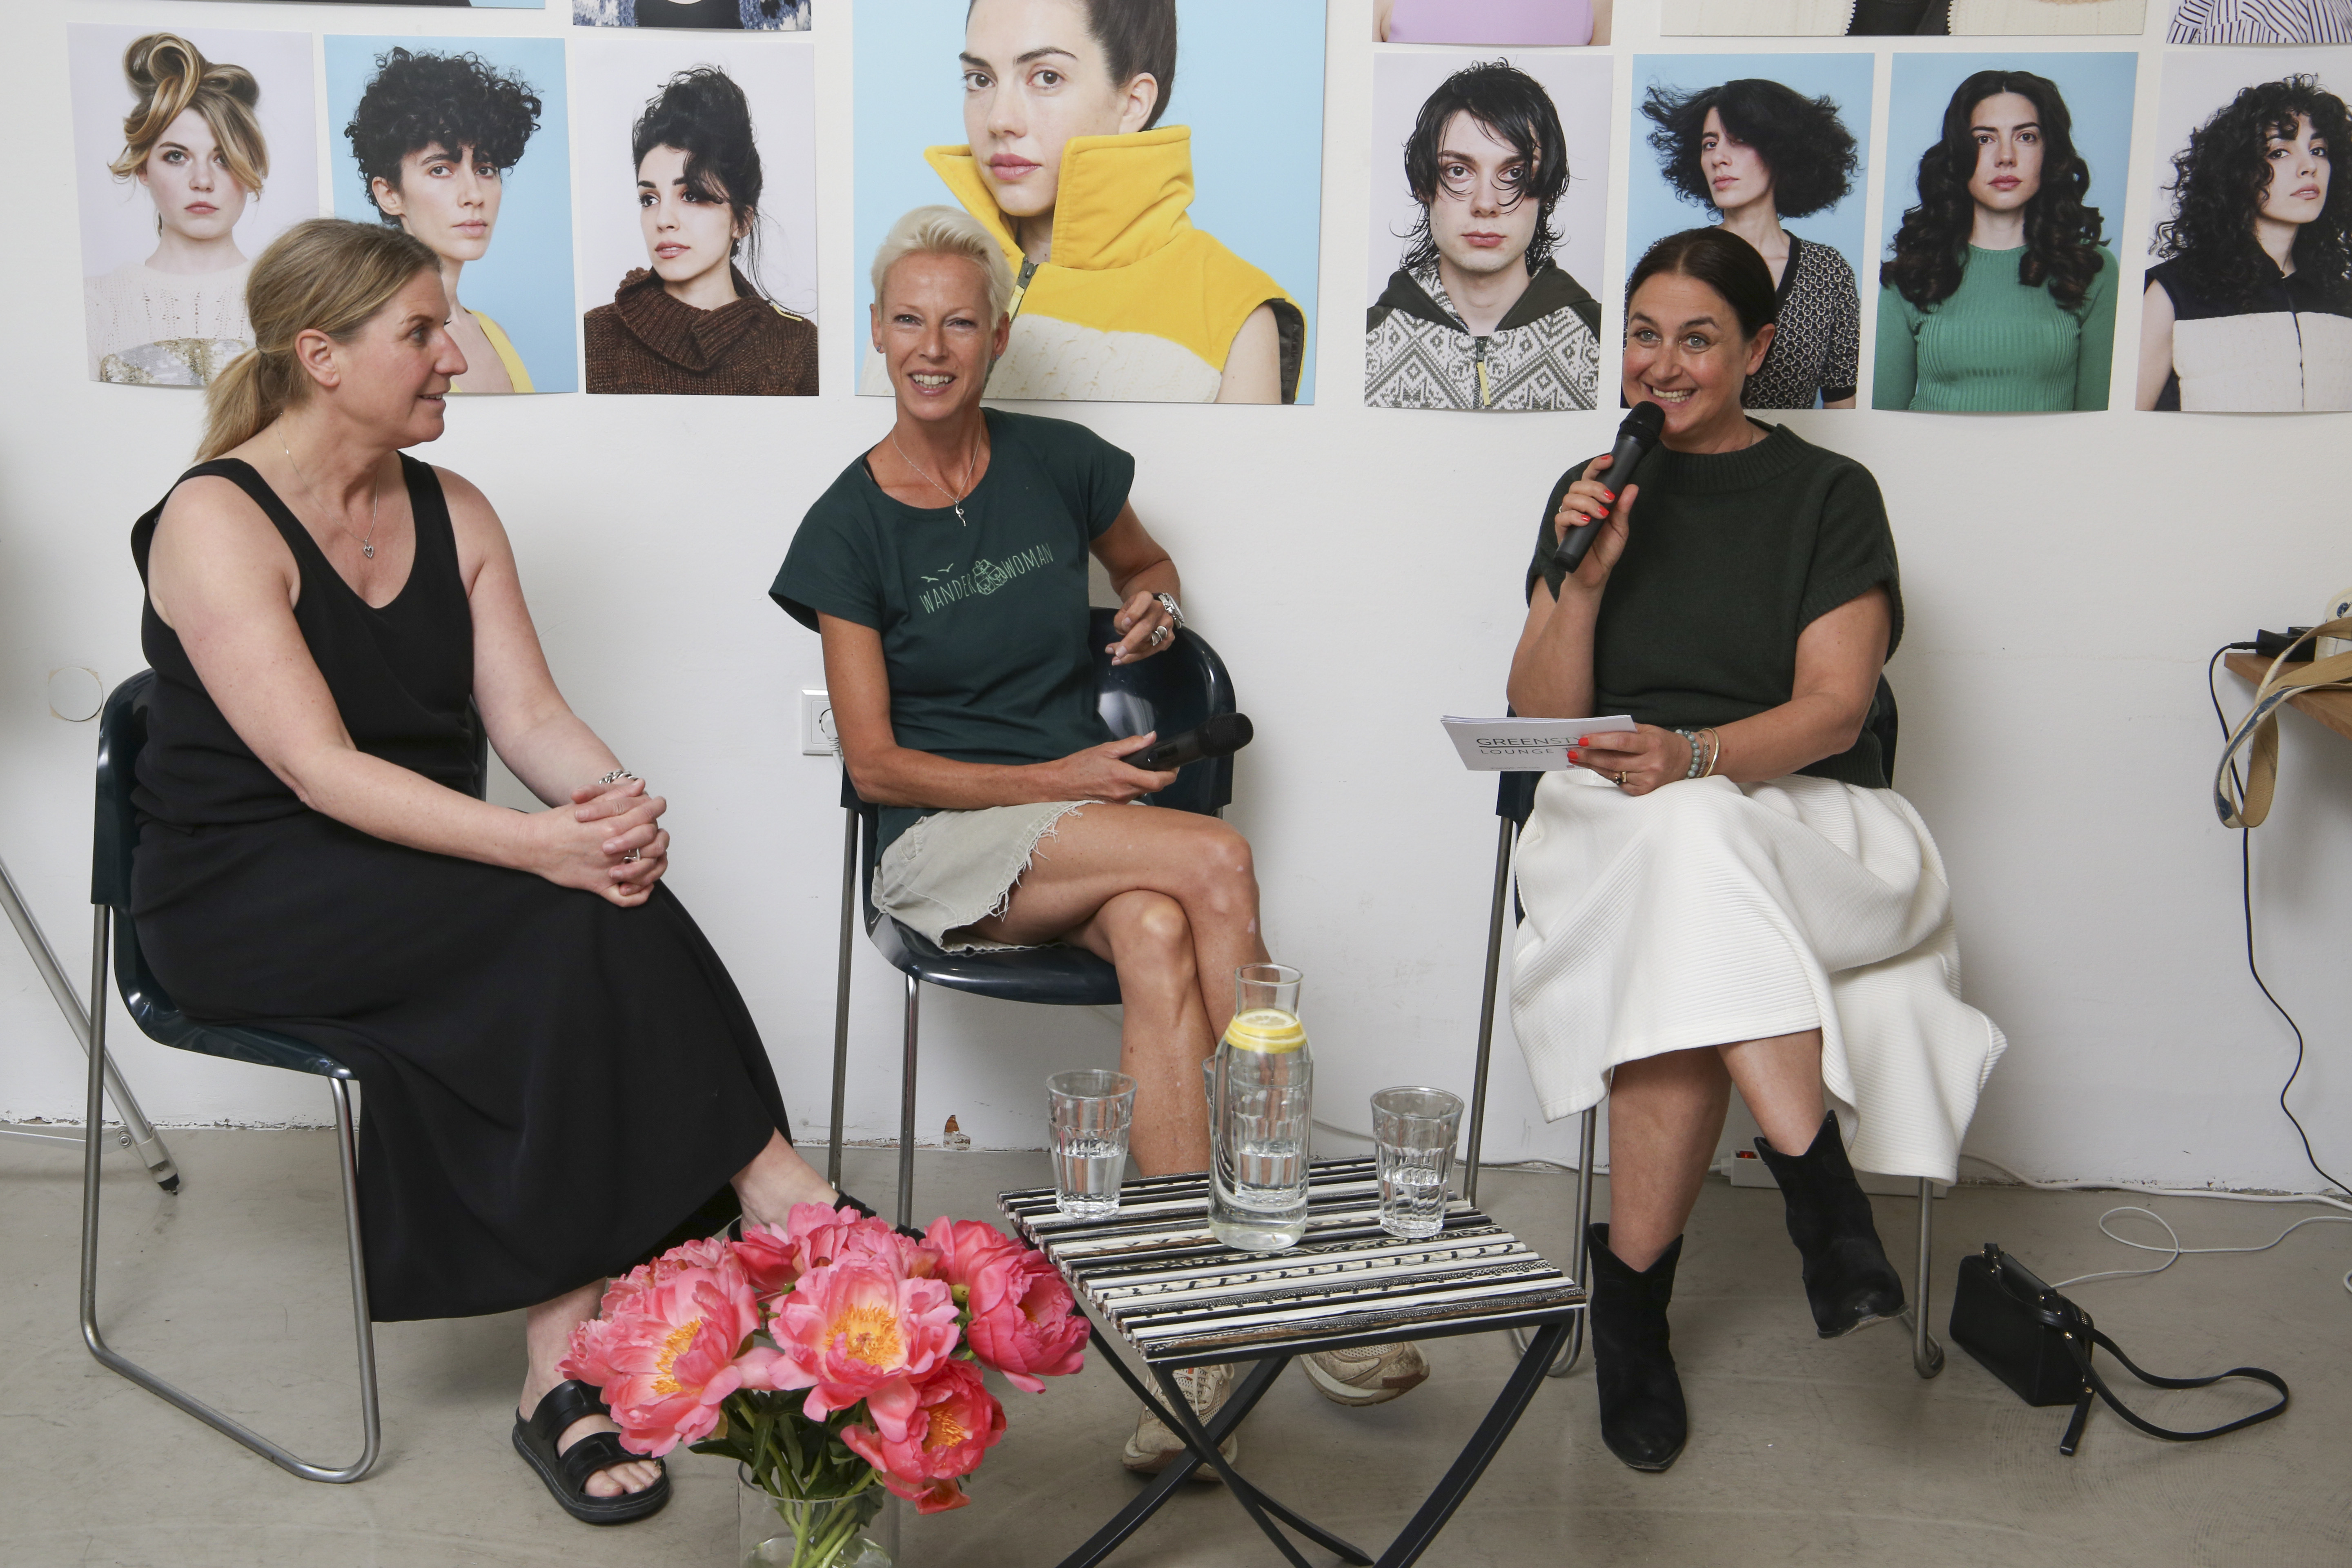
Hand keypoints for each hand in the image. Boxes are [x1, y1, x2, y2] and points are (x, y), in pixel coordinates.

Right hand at [527, 786, 669, 905]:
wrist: (533, 844)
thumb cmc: (557, 823)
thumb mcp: (589, 803)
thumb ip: (617, 796)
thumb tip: (640, 785)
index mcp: (610, 825)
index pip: (646, 816)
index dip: (656, 808)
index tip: (659, 805)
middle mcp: (612, 848)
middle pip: (651, 842)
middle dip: (657, 835)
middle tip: (655, 831)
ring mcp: (606, 869)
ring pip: (645, 871)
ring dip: (653, 864)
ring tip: (651, 856)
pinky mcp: (598, 886)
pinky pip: (626, 898)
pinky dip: (639, 895)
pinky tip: (643, 886)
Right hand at [1043, 734, 1178, 802]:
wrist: (1059, 784)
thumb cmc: (1079, 766)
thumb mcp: (1105, 749)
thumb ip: (1131, 744)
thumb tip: (1151, 738)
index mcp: (1123, 777)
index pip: (1158, 781)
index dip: (1170, 775)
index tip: (1174, 767)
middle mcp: (1124, 793)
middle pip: (1154, 788)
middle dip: (1161, 777)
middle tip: (1160, 765)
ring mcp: (1119, 802)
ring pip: (1143, 793)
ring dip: (1146, 782)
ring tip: (1138, 770)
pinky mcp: (1114, 807)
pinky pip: (1131, 797)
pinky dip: (1133, 788)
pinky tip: (1124, 780)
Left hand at [1106, 590, 1174, 664]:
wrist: (1149, 610)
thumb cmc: (1133, 611)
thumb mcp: (1123, 610)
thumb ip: (1122, 620)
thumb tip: (1125, 634)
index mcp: (1147, 598)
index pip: (1143, 601)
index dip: (1135, 612)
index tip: (1125, 623)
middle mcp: (1160, 610)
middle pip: (1146, 627)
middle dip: (1131, 641)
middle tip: (1118, 652)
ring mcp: (1167, 625)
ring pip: (1149, 642)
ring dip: (1130, 653)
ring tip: (1115, 657)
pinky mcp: (1169, 638)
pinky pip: (1152, 651)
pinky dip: (1136, 657)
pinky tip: (1122, 660)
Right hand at [1550, 455, 1638, 591]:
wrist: (1596, 574)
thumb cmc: (1606, 550)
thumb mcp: (1621, 528)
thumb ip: (1624, 508)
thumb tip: (1632, 486)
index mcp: (1592, 501)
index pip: (1590, 477)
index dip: (1597, 465)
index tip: (1609, 460)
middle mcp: (1579, 507)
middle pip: (1578, 485)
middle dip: (1594, 487)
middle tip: (1609, 498)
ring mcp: (1569, 519)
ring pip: (1569, 498)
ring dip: (1586, 502)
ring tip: (1601, 514)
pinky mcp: (1562, 532)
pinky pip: (1561, 518)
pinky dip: (1574, 517)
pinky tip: (1587, 522)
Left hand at [1566, 724, 1691, 796]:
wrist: (1687, 761)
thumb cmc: (1662, 742)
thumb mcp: (1649, 731)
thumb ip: (1626, 731)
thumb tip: (1595, 733)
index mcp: (1653, 744)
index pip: (1622, 742)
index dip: (1600, 741)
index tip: (1582, 739)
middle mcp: (1651, 764)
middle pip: (1613, 761)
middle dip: (1589, 756)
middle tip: (1571, 751)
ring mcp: (1648, 780)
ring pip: (1613, 773)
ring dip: (1593, 766)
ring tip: (1577, 758)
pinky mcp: (1644, 792)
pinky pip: (1619, 783)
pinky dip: (1606, 774)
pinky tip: (1596, 767)